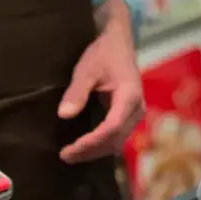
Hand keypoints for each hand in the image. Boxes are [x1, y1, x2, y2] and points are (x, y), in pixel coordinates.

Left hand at [58, 25, 144, 162]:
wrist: (118, 43)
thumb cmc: (103, 54)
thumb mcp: (86, 69)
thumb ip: (77, 92)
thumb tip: (64, 115)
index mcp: (129, 96)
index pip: (111, 127)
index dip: (91, 142)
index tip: (70, 149)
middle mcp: (136, 109)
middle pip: (115, 140)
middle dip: (90, 151)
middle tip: (65, 156)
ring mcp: (134, 115)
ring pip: (116, 142)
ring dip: (94, 152)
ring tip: (70, 155)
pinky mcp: (128, 117)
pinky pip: (115, 137)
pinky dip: (99, 145)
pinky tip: (82, 149)